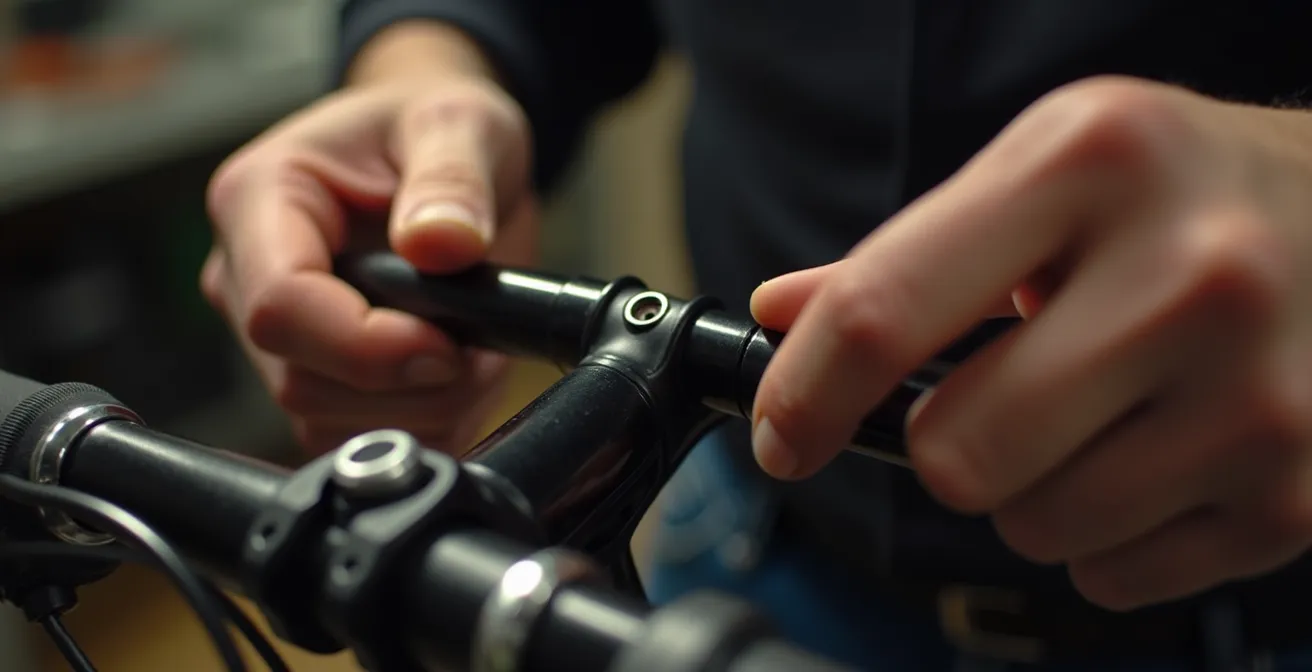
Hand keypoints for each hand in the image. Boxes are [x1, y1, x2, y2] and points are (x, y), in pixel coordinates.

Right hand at [202, 37, 535, 455]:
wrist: (434, 153)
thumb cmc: (430, 127)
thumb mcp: (461, 122)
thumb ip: (453, 178)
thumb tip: (442, 243)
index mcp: (257, 201)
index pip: (279, 308)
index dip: (367, 346)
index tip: (448, 343)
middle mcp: (246, 277)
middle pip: (303, 381)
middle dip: (408, 383)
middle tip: (478, 344)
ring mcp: (272, 338)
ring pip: (327, 423)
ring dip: (422, 407)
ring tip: (473, 347)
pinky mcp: (311, 378)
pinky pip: (352, 440)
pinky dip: (422, 424)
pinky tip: (455, 375)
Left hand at [750, 76, 1311, 609]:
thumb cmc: (1182, 195)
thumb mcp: (1048, 176)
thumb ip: (908, 254)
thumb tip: (784, 317)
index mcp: (1092, 163)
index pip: (885, 313)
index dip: (804, 394)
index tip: (783, 436)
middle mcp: (1191, 271)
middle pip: (952, 454)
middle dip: (946, 442)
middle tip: (1002, 394)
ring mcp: (1258, 392)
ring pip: (1031, 527)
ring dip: (1029, 491)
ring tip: (1096, 413)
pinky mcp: (1300, 493)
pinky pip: (1113, 574)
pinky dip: (1106, 535)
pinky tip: (1156, 454)